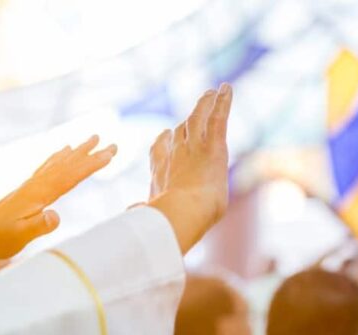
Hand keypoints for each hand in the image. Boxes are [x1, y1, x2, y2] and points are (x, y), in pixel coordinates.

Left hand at [0, 135, 116, 280]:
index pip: (71, 176)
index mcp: (38, 194)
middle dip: (90, 154)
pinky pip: (48, 167)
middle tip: (111, 142)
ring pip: (59, 163)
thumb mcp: (20, 236)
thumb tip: (57, 216)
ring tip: (90, 139)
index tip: (110, 154)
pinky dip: (58, 157)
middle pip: (68, 164)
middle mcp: (36, 184)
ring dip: (77, 152)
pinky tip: (62, 152)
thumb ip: (39, 226)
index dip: (91, 165)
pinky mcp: (27, 190)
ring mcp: (31, 185)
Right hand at [148, 84, 232, 252]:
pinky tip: (227, 89)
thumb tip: (130, 209)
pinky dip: (223, 101)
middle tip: (197, 109)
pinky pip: (218, 116)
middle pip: (179, 131)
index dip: (163, 142)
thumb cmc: (168, 222)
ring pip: (198, 117)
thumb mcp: (151, 217)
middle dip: (187, 121)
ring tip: (213, 93)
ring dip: (206, 103)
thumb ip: (141, 210)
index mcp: (160, 173)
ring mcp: (193, 146)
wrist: (182, 214)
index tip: (164, 135)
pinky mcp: (212, 144)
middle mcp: (174, 154)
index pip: (159, 150)